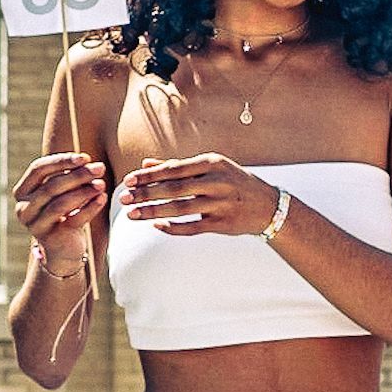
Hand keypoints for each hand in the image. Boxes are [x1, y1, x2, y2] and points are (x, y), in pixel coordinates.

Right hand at [14, 152, 105, 265]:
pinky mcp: (52, 239)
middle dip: (78, 175)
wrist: (64, 248)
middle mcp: (23, 208)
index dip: (62, 161)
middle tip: (99, 168)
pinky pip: (73, 220)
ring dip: (84, 191)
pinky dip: (90, 208)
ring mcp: (35, 225)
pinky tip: (102, 198)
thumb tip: (89, 162)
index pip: (38, 169)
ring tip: (102, 184)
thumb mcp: (62, 191)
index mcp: (22, 191)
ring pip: (60, 204)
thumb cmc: (63, 212)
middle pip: (51, 186)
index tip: (85, 157)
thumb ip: (69, 175)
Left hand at [118, 154, 280, 236]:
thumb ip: (177, 166)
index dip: (149, 175)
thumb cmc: (232, 182)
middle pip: (174, 189)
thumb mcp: (210, 167)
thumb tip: (146, 164)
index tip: (128, 180)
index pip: (173, 169)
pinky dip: (173, 228)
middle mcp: (216, 181)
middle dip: (145, 194)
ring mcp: (220, 204)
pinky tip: (156, 226)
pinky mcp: (222, 224)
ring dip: (153, 212)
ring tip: (132, 215)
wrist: (267, 205)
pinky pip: (193, 227)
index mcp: (211, 163)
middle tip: (123, 199)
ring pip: (180, 209)